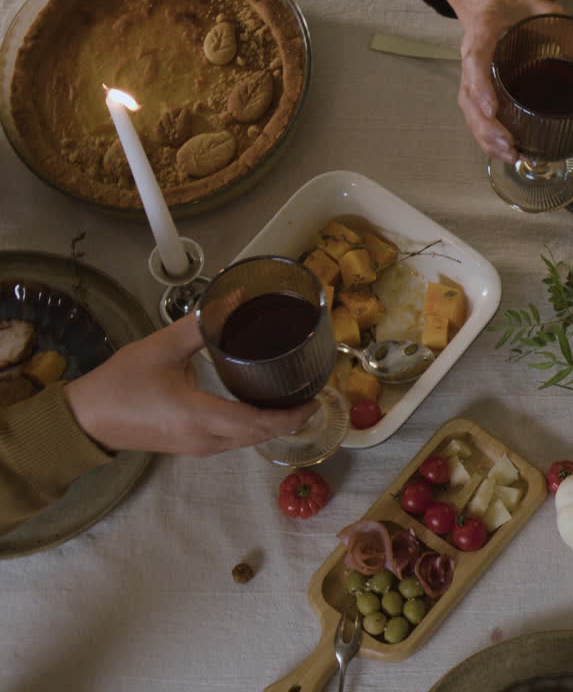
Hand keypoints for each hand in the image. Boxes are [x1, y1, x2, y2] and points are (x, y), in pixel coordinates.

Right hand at [64, 314, 317, 455]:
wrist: (84, 419)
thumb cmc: (120, 383)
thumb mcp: (161, 348)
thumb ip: (199, 325)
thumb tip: (233, 298)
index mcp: (199, 417)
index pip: (257, 423)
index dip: (290, 415)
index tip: (313, 400)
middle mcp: (204, 440)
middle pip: (258, 436)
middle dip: (288, 420)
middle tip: (310, 397)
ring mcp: (197, 448)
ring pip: (246, 442)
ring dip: (271, 426)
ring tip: (292, 402)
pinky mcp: (190, 447)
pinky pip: (232, 442)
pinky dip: (252, 429)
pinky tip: (260, 411)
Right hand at [446, 0, 563, 162]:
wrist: (489, 2)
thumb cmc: (511, 5)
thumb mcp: (535, 1)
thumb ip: (557, 17)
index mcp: (484, 31)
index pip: (477, 58)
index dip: (481, 86)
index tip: (491, 108)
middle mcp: (473, 56)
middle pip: (469, 96)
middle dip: (487, 125)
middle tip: (508, 144)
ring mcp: (472, 75)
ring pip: (470, 112)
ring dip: (487, 138)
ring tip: (510, 155)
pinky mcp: (477, 90)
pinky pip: (476, 116)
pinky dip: (488, 138)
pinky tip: (506, 153)